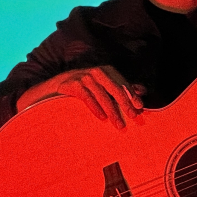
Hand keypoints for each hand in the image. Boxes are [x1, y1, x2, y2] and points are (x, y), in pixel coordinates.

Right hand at [18, 66, 144, 128]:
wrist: (53, 88)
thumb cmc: (83, 89)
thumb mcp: (102, 86)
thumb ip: (121, 87)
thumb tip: (143, 90)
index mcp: (106, 71)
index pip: (122, 83)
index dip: (132, 95)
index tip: (140, 107)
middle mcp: (96, 71)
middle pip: (115, 88)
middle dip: (125, 103)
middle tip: (133, 117)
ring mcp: (83, 77)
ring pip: (102, 95)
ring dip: (112, 111)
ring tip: (119, 125)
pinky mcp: (71, 84)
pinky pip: (87, 97)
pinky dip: (95, 108)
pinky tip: (101, 118)